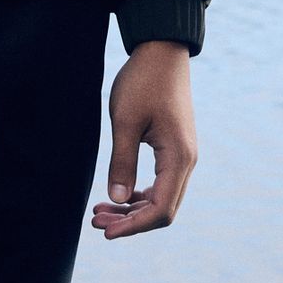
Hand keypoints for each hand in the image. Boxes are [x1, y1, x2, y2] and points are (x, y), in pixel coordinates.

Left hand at [91, 40, 195, 239]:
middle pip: (163, 209)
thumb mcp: (125, 121)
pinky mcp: (176, 148)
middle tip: (95, 221)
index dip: (133, 227)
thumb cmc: (143, 81)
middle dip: (130, 222)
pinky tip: (119, 195)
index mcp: (178, 157)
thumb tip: (117, 200)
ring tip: (100, 210)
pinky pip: (162, 183)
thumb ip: (122, 162)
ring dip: (133, 209)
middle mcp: (187, 161)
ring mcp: (184, 154)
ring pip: (162, 197)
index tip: (105, 231)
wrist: (162, 50)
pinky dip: (141, 194)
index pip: (160, 210)